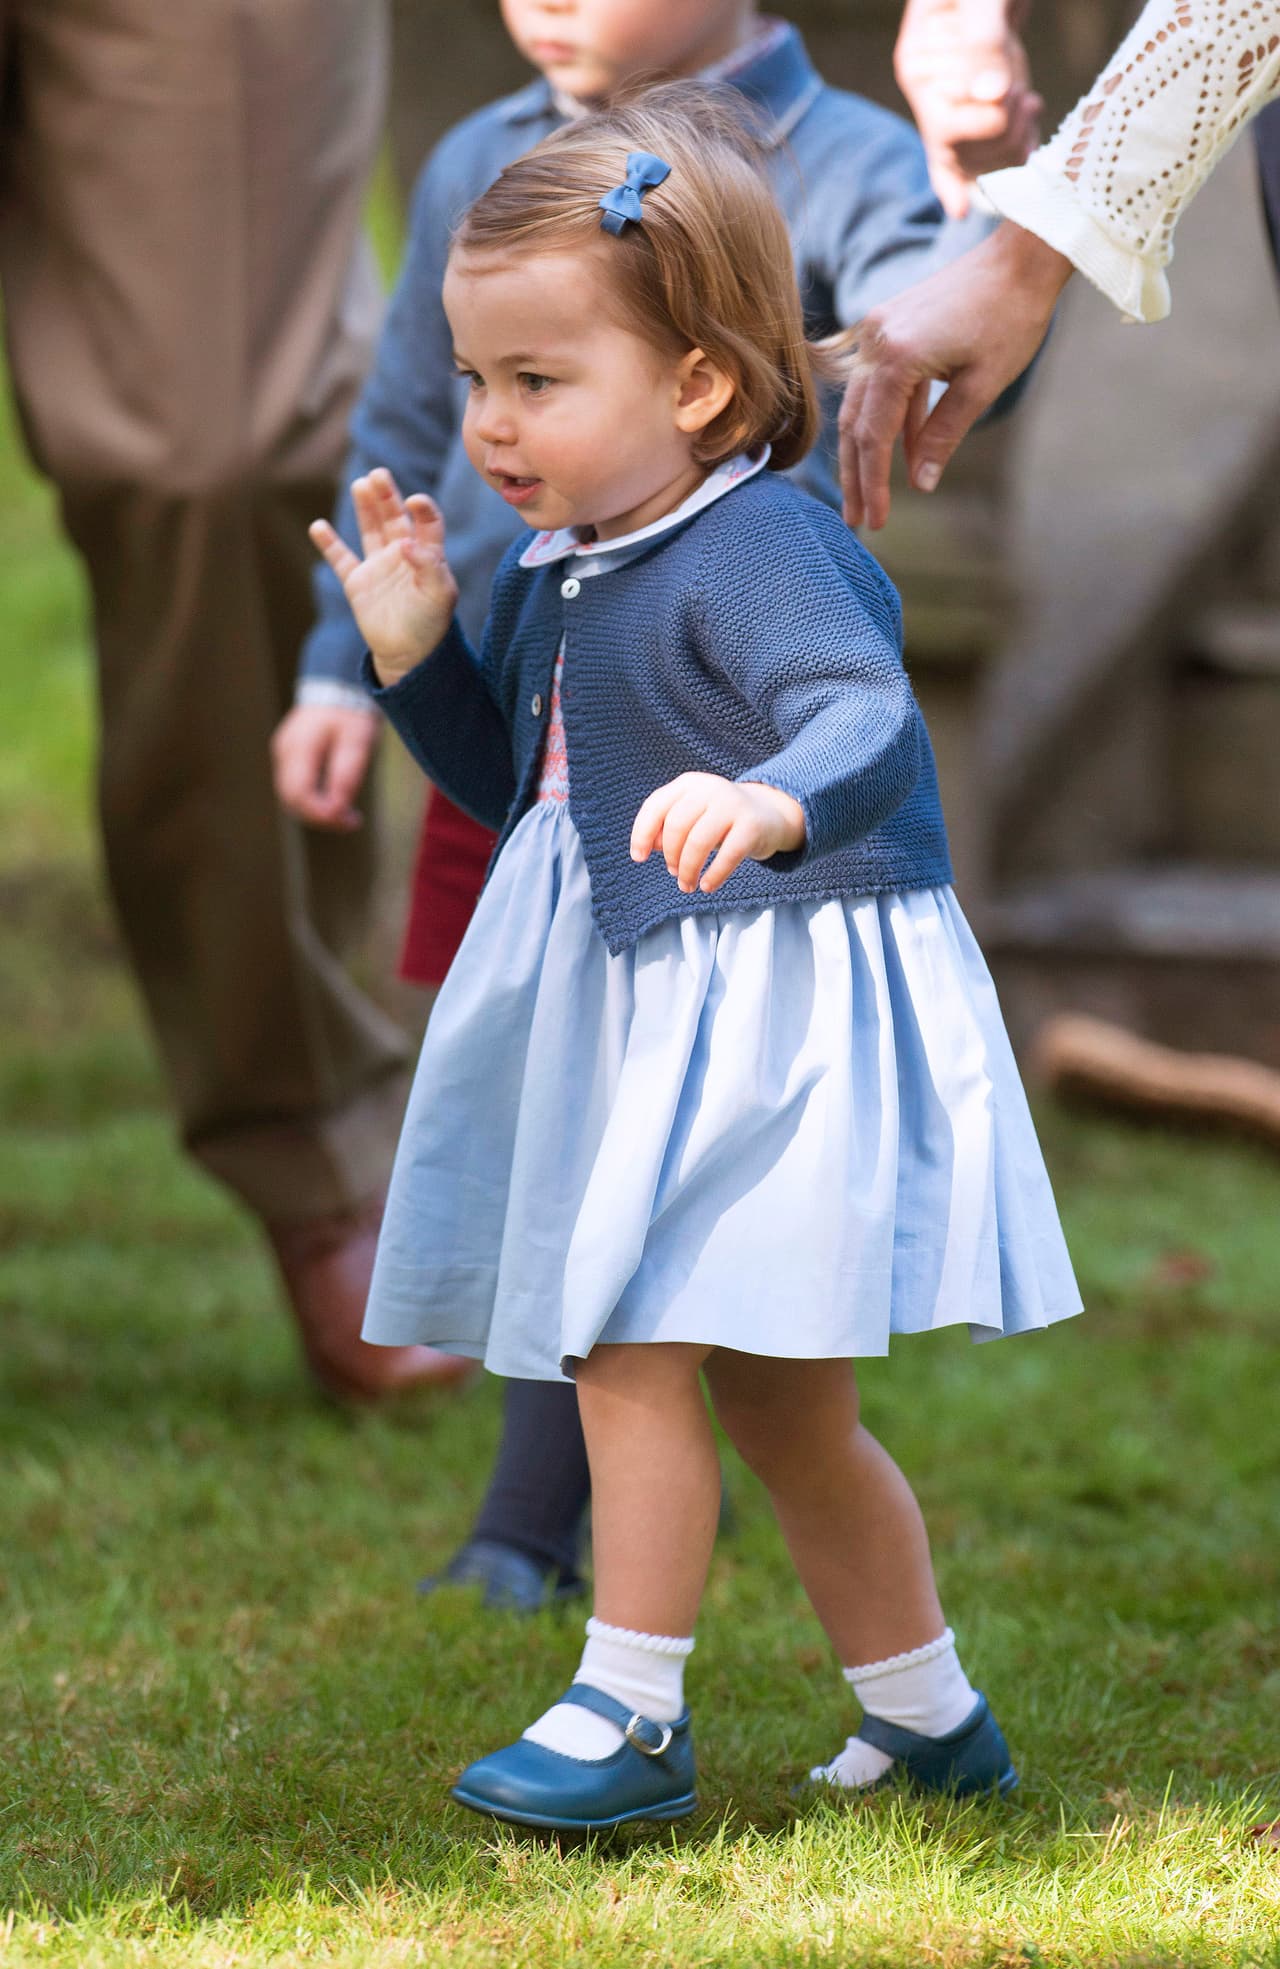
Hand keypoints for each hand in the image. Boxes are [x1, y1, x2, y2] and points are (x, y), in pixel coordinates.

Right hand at [272, 702, 380, 830]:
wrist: (338, 685)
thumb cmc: (350, 712)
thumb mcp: (357, 740)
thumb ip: (347, 772)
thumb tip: (338, 807)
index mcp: (299, 747)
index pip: (299, 793)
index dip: (321, 814)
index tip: (349, 821)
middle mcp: (285, 752)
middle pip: (292, 800)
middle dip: (322, 817)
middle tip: (353, 822)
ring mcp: (284, 754)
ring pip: (292, 797)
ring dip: (319, 811)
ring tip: (349, 816)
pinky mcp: (290, 757)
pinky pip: (297, 787)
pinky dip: (315, 800)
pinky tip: (338, 801)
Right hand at [309, 467, 457, 685]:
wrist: (409, 655)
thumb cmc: (431, 625)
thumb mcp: (440, 596)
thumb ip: (429, 566)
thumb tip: (404, 543)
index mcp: (427, 555)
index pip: (427, 522)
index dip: (423, 509)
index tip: (414, 501)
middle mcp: (403, 555)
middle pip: (394, 517)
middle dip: (387, 495)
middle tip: (378, 474)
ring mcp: (379, 566)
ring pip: (371, 528)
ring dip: (366, 507)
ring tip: (360, 484)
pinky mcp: (358, 583)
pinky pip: (341, 558)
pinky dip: (329, 543)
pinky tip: (318, 526)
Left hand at [630, 773, 805, 894]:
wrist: (769, 814)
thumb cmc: (720, 821)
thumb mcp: (692, 818)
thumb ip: (668, 829)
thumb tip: (652, 847)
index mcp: (689, 784)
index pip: (656, 806)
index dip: (642, 834)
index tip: (639, 858)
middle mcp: (710, 788)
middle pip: (677, 826)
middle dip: (671, 856)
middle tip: (674, 874)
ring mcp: (733, 804)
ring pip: (698, 842)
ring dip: (688, 870)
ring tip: (688, 885)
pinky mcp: (752, 825)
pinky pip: (727, 855)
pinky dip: (714, 875)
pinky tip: (708, 886)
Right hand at [839, 219, 1072, 529]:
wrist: (1021, 257)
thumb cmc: (1010, 317)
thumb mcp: (981, 386)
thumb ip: (943, 436)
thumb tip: (920, 484)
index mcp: (896, 357)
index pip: (873, 436)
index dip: (873, 483)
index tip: (877, 521)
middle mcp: (876, 342)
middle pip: (856, 424)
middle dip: (857, 476)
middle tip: (859, 520)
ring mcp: (877, 330)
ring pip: (861, 405)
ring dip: (866, 451)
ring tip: (869, 494)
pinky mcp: (889, 325)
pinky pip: (879, 383)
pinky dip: (889, 419)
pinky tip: (900, 453)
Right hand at [895, 0, 1041, 217]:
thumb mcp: (981, 0)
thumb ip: (983, 40)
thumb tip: (992, 94)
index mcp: (918, 68)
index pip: (946, 131)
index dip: (990, 118)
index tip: (1010, 87)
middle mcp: (928, 98)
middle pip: (962, 157)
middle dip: (1006, 130)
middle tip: (1019, 91)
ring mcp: (951, 112)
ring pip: (978, 168)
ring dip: (1016, 140)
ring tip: (1028, 102)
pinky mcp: (974, 119)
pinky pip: (984, 164)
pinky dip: (1015, 151)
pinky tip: (1028, 118)